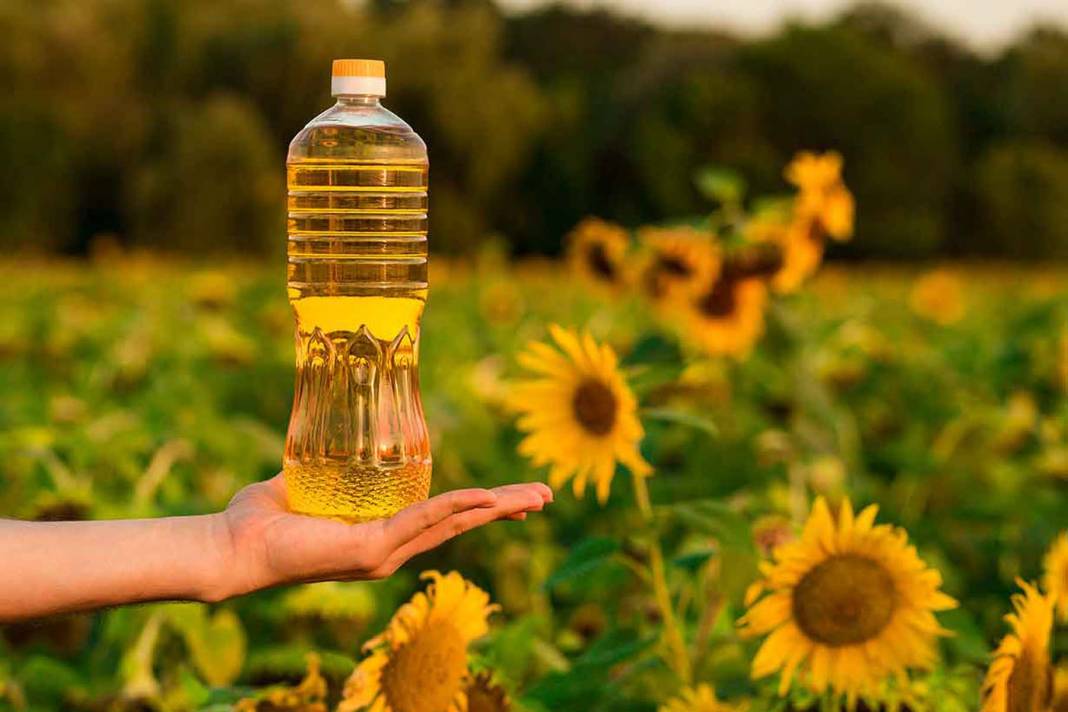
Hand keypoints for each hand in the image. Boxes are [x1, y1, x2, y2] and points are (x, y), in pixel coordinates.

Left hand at [215, 474, 551, 597]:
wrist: (234, 545)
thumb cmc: (262, 519)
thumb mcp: (305, 482)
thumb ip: (325, 466)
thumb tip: (328, 431)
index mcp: (381, 533)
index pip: (442, 518)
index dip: (480, 506)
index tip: (512, 497)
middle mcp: (390, 548)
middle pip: (461, 524)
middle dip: (505, 510)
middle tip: (544, 496)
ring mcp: (384, 552)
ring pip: (453, 523)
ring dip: (494, 508)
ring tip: (533, 498)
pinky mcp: (371, 550)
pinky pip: (422, 521)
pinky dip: (454, 507)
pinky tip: (482, 498)